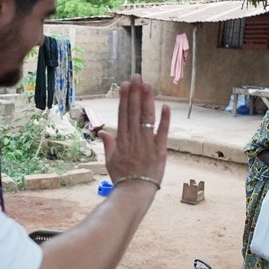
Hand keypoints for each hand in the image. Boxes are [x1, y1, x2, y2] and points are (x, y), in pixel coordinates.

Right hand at [99, 74, 169, 188]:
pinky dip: (164, 119)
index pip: (123, 114)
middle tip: (137, 77)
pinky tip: (165, 106)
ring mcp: (147, 143)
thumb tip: (102, 133)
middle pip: (134, 111)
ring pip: (146, 118)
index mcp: (122, 139)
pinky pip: (162, 132)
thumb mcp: (110, 161)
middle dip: (135, 93)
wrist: (134, 191)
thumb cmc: (122, 178)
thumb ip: (108, 145)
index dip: (124, 98)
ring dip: (147, 100)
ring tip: (147, 85)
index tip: (125, 85)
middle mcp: (133, 138)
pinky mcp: (160, 150)